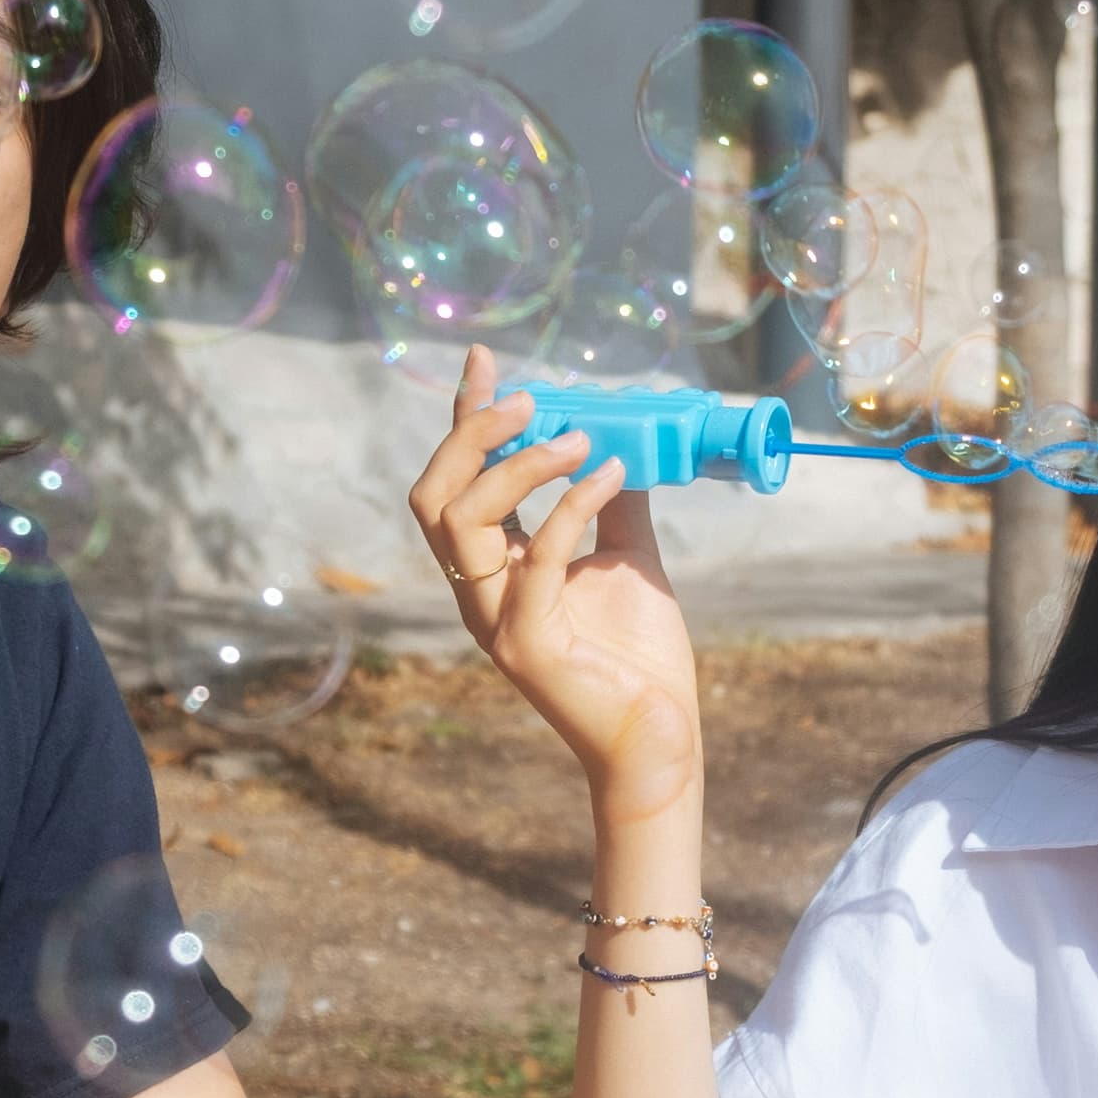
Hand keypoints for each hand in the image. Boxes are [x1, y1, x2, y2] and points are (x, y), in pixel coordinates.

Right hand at [404, 345, 706, 820]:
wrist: (662, 736)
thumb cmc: (641, 658)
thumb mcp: (629, 559)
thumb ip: (614, 505)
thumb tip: (625, 441)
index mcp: (494, 569)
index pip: (460, 479)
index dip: (466, 418)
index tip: (486, 361)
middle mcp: (478, 592)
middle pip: (435, 494)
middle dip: (472, 434)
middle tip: (532, 400)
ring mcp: (494, 619)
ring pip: (460, 519)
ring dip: (517, 465)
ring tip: (580, 438)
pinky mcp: (525, 644)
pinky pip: (534, 556)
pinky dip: (570, 506)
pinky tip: (611, 476)